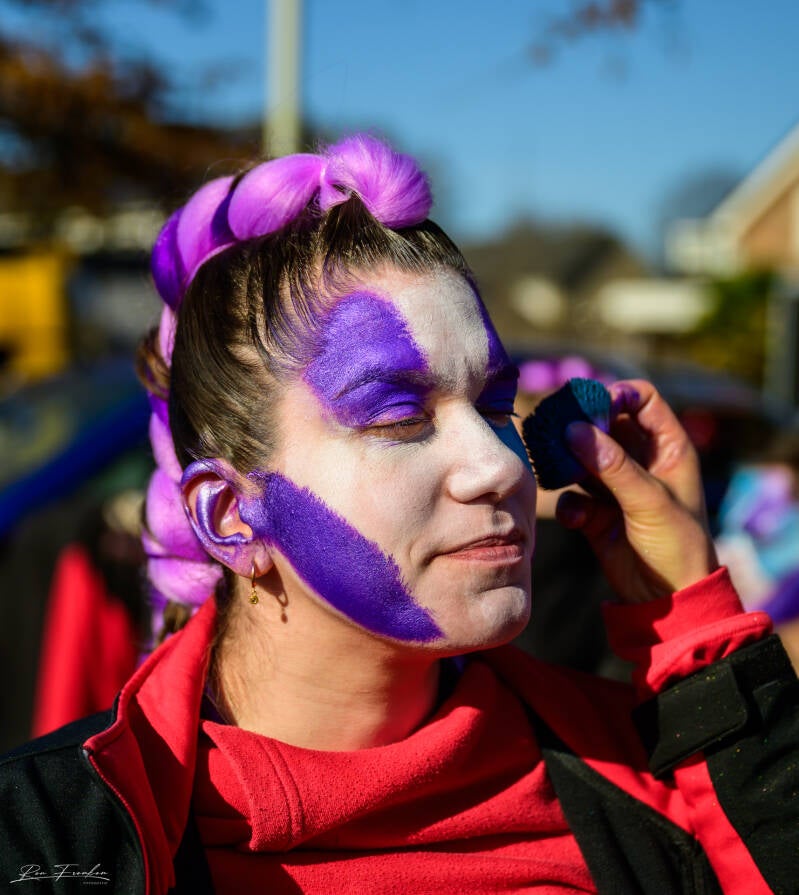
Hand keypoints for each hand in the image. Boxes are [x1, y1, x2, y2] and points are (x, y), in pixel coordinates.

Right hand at [555, 379, 718, 603]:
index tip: (591, 404)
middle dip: (582, 427)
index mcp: (667, 448)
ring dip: (567, 463)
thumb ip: (613, 466)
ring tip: (553, 466)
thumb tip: (575, 430)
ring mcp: (616, 486)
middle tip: (556, 427)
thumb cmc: (676, 545)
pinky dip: (568, 503)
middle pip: (605, 425)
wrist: (666, 599)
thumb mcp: (650, 501)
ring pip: (583, 458)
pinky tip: (576, 518)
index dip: (618, 395)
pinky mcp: (595, 512)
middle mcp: (640, 461)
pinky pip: (572, 495)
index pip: (643, 401)